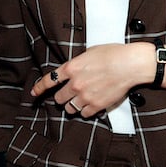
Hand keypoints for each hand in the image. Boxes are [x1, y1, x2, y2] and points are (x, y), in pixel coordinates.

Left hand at [29, 42, 152, 117]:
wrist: (130, 64)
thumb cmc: (113, 54)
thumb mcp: (89, 52)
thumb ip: (77, 63)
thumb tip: (72, 70)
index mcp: (71, 68)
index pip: (49, 80)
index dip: (39, 88)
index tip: (34, 93)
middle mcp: (75, 84)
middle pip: (59, 98)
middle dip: (62, 97)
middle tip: (69, 94)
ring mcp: (85, 96)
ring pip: (70, 108)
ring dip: (73, 105)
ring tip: (81, 99)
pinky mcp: (97, 105)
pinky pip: (84, 114)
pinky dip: (86, 110)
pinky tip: (92, 104)